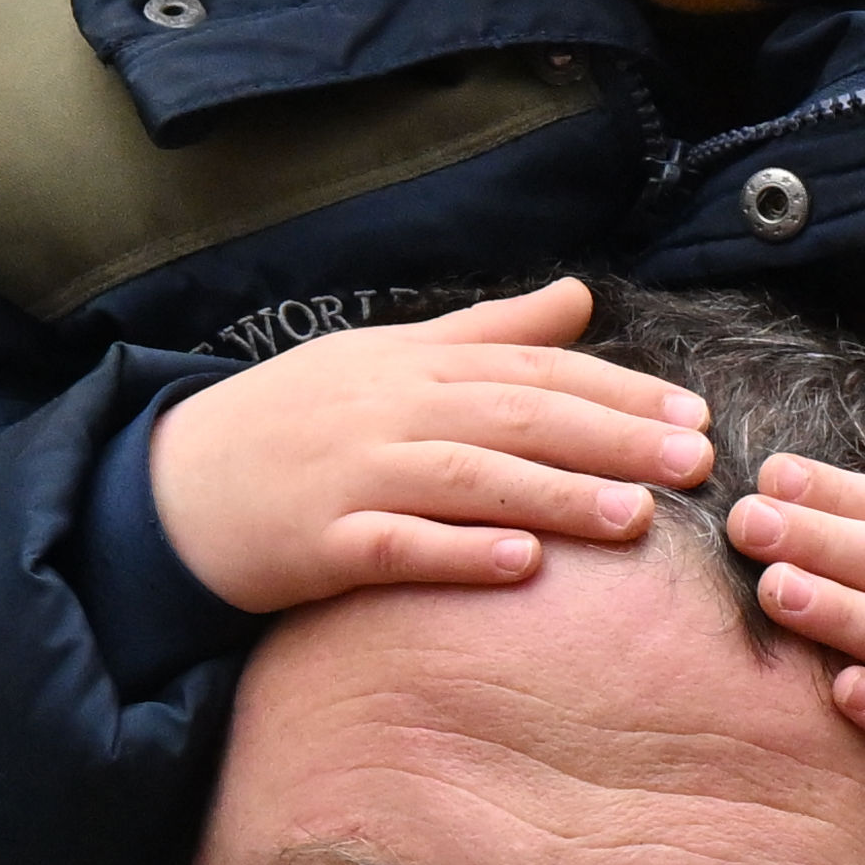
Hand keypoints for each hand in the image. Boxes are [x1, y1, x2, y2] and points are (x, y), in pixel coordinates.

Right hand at [147, 277, 713, 614]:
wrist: (172, 486)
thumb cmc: (292, 422)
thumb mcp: (384, 358)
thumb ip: (487, 332)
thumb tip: (581, 296)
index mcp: (409, 363)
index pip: (527, 368)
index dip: (614, 390)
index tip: (690, 415)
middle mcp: (386, 411)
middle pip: (512, 416)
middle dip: (609, 439)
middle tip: (692, 464)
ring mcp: (350, 476)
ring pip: (466, 479)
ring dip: (553, 497)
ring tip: (633, 519)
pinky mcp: (318, 543)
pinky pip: (396, 548)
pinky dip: (459, 554)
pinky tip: (522, 568)